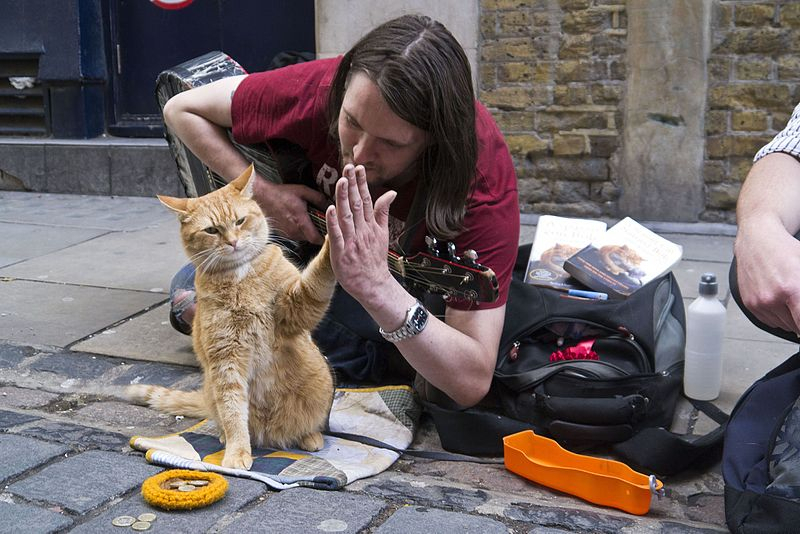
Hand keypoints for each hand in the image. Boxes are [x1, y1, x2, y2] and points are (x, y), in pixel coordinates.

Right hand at [251, 177, 327, 243]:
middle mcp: (294, 231)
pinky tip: (298, 220)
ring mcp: (287, 234)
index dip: (324, 238)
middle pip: (311, 239)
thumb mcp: (303, 191)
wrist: (262, 197)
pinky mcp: (283, 234)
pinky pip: (296, 235)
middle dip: (317, 232)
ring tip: (308, 219)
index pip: (316, 239)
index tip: (328, 231)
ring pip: (304, 237)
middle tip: (319, 222)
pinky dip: (299, 230)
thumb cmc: (283, 193)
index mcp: (300, 221)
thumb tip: (330, 205)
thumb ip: (318, 198)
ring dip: (308, 231)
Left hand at [325, 164, 396, 302]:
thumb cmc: (375, 259)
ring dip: (344, 199)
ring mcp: (352, 242)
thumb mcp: (383, 233)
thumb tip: (391, 193)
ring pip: (347, 216)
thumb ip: (383, 212)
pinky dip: (333, 223)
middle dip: (352, 185)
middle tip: (348, 167)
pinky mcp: (341, 254)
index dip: (361, 183)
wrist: (373, 284)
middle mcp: (362, 231)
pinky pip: (336, 236)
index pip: (366, 200)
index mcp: (371, 226)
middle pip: (356, 204)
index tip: (358, 168)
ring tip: (341, 182)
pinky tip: (330, 209)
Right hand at [735, 220, 799, 333]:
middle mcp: (772, 298)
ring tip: (790, 298)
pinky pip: (770, 321)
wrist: (757, 240)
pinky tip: (779, 300)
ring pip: (784, 325)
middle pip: (796, 326)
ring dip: (790, 317)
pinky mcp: (749, 304)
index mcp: (791, 289)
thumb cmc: (784, 249)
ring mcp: (758, 302)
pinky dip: (778, 315)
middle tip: (797, 300)